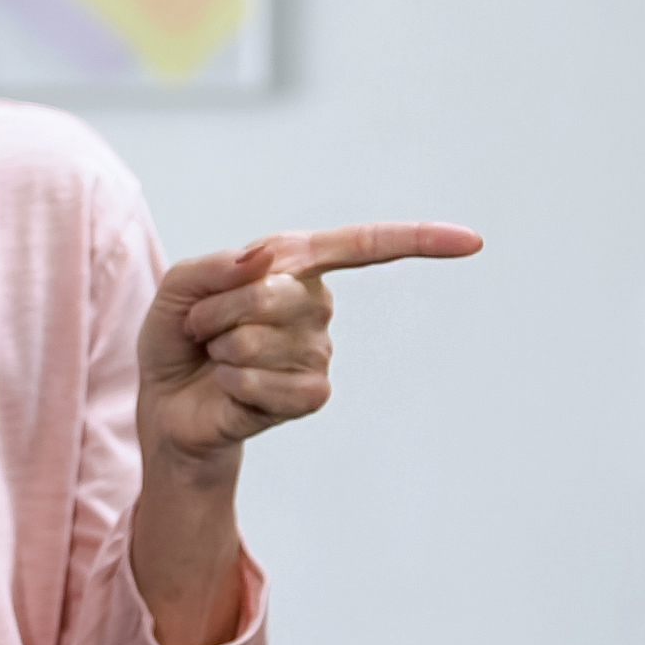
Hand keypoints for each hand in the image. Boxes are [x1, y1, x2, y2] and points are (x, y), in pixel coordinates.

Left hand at [140, 221, 483, 474]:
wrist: (171, 403)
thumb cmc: (180, 338)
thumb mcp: (180, 290)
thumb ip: (212, 267)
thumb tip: (264, 260)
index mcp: (296, 263)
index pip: (364, 246)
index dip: (419, 240)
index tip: (473, 242)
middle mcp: (317, 302)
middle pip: (273, 294)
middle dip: (219, 311)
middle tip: (206, 328)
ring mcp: (319, 350)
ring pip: (265, 340)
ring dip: (224, 350)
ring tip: (220, 357)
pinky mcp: (312, 393)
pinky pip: (276, 384)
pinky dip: (240, 385)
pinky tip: (236, 388)